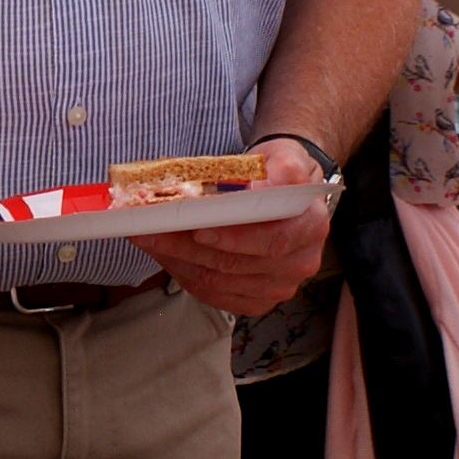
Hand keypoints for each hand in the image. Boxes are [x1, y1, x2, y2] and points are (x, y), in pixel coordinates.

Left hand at [130, 134, 332, 317]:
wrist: (280, 195)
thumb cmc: (277, 175)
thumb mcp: (284, 157)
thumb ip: (282, 169)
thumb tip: (259, 189)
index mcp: (311, 227)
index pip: (272, 241)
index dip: (233, 239)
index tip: (196, 228)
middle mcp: (299, 264)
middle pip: (235, 265)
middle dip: (186, 246)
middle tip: (149, 228)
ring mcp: (277, 287)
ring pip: (217, 282)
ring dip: (176, 260)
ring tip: (147, 237)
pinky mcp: (254, 301)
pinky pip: (212, 294)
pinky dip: (183, 273)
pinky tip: (164, 254)